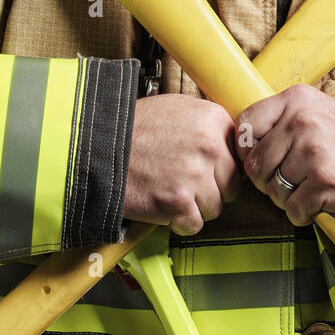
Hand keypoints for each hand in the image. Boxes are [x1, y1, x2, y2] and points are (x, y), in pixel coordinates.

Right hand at [125, 94, 240, 235]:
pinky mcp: (179, 202)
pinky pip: (194, 225)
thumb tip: (229, 147)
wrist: (96, 148)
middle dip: (211, 190)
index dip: (220, 167)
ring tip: (169, 192)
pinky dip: (178, 222)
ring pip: (215, 208)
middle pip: (231, 185)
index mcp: (212, 119)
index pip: (238, 156)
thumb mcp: (177, 109)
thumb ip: (207, 126)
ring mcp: (195, 175)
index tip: (205, 170)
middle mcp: (210, 146)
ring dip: (194, 207)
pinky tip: (162, 206)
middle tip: (184, 184)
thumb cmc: (133, 129)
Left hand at [236, 84, 334, 226]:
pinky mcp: (325, 183)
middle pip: (254, 164)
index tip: (262, 159)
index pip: (245, 125)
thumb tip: (240, 144)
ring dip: (286, 198)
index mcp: (295, 99)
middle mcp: (302, 122)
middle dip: (266, 180)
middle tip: (289, 181)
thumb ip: (279, 119)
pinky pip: (293, 209)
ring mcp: (314, 153)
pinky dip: (302, 213)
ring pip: (272, 190)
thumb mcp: (314, 110)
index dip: (246, 149)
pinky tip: (318, 203)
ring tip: (308, 189)